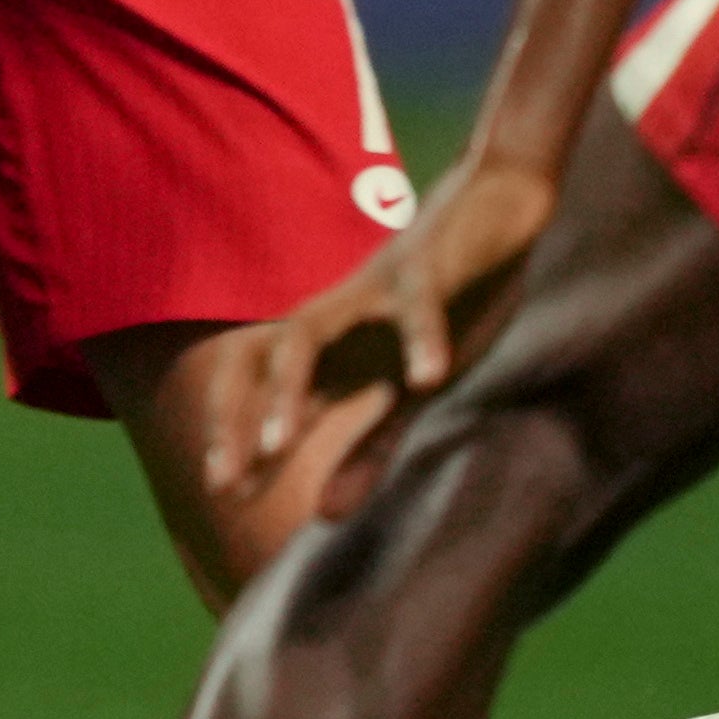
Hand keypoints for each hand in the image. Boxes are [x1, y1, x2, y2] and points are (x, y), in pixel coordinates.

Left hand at [208, 153, 562, 500]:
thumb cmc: (447, 300)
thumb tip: (323, 515)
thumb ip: (368, 447)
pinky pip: (420, 300)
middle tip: (225, 484)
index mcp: (329, 344)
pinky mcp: (431, 266)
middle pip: (260, 360)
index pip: (255, 385)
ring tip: (281, 444)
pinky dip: (421, 335)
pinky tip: (429, 375)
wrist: (496, 203)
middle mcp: (336, 316)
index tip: (222, 492)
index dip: (232, 433)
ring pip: (311, 331)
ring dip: (291, 387)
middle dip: (236, 419)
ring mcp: (375, 290)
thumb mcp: (407, 386)